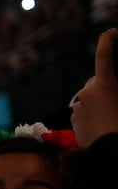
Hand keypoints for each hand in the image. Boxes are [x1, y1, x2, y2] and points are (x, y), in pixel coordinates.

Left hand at [72, 28, 117, 147]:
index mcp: (105, 84)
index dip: (108, 41)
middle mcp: (88, 92)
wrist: (110, 156)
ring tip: (115, 117)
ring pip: (92, 97)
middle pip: (98, 81)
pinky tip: (104, 126)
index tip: (111, 33)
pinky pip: (85, 111)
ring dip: (101, 102)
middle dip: (108, 85)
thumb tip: (110, 85)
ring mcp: (79, 106)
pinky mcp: (74, 120)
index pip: (105, 56)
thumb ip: (114, 85)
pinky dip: (94, 114)